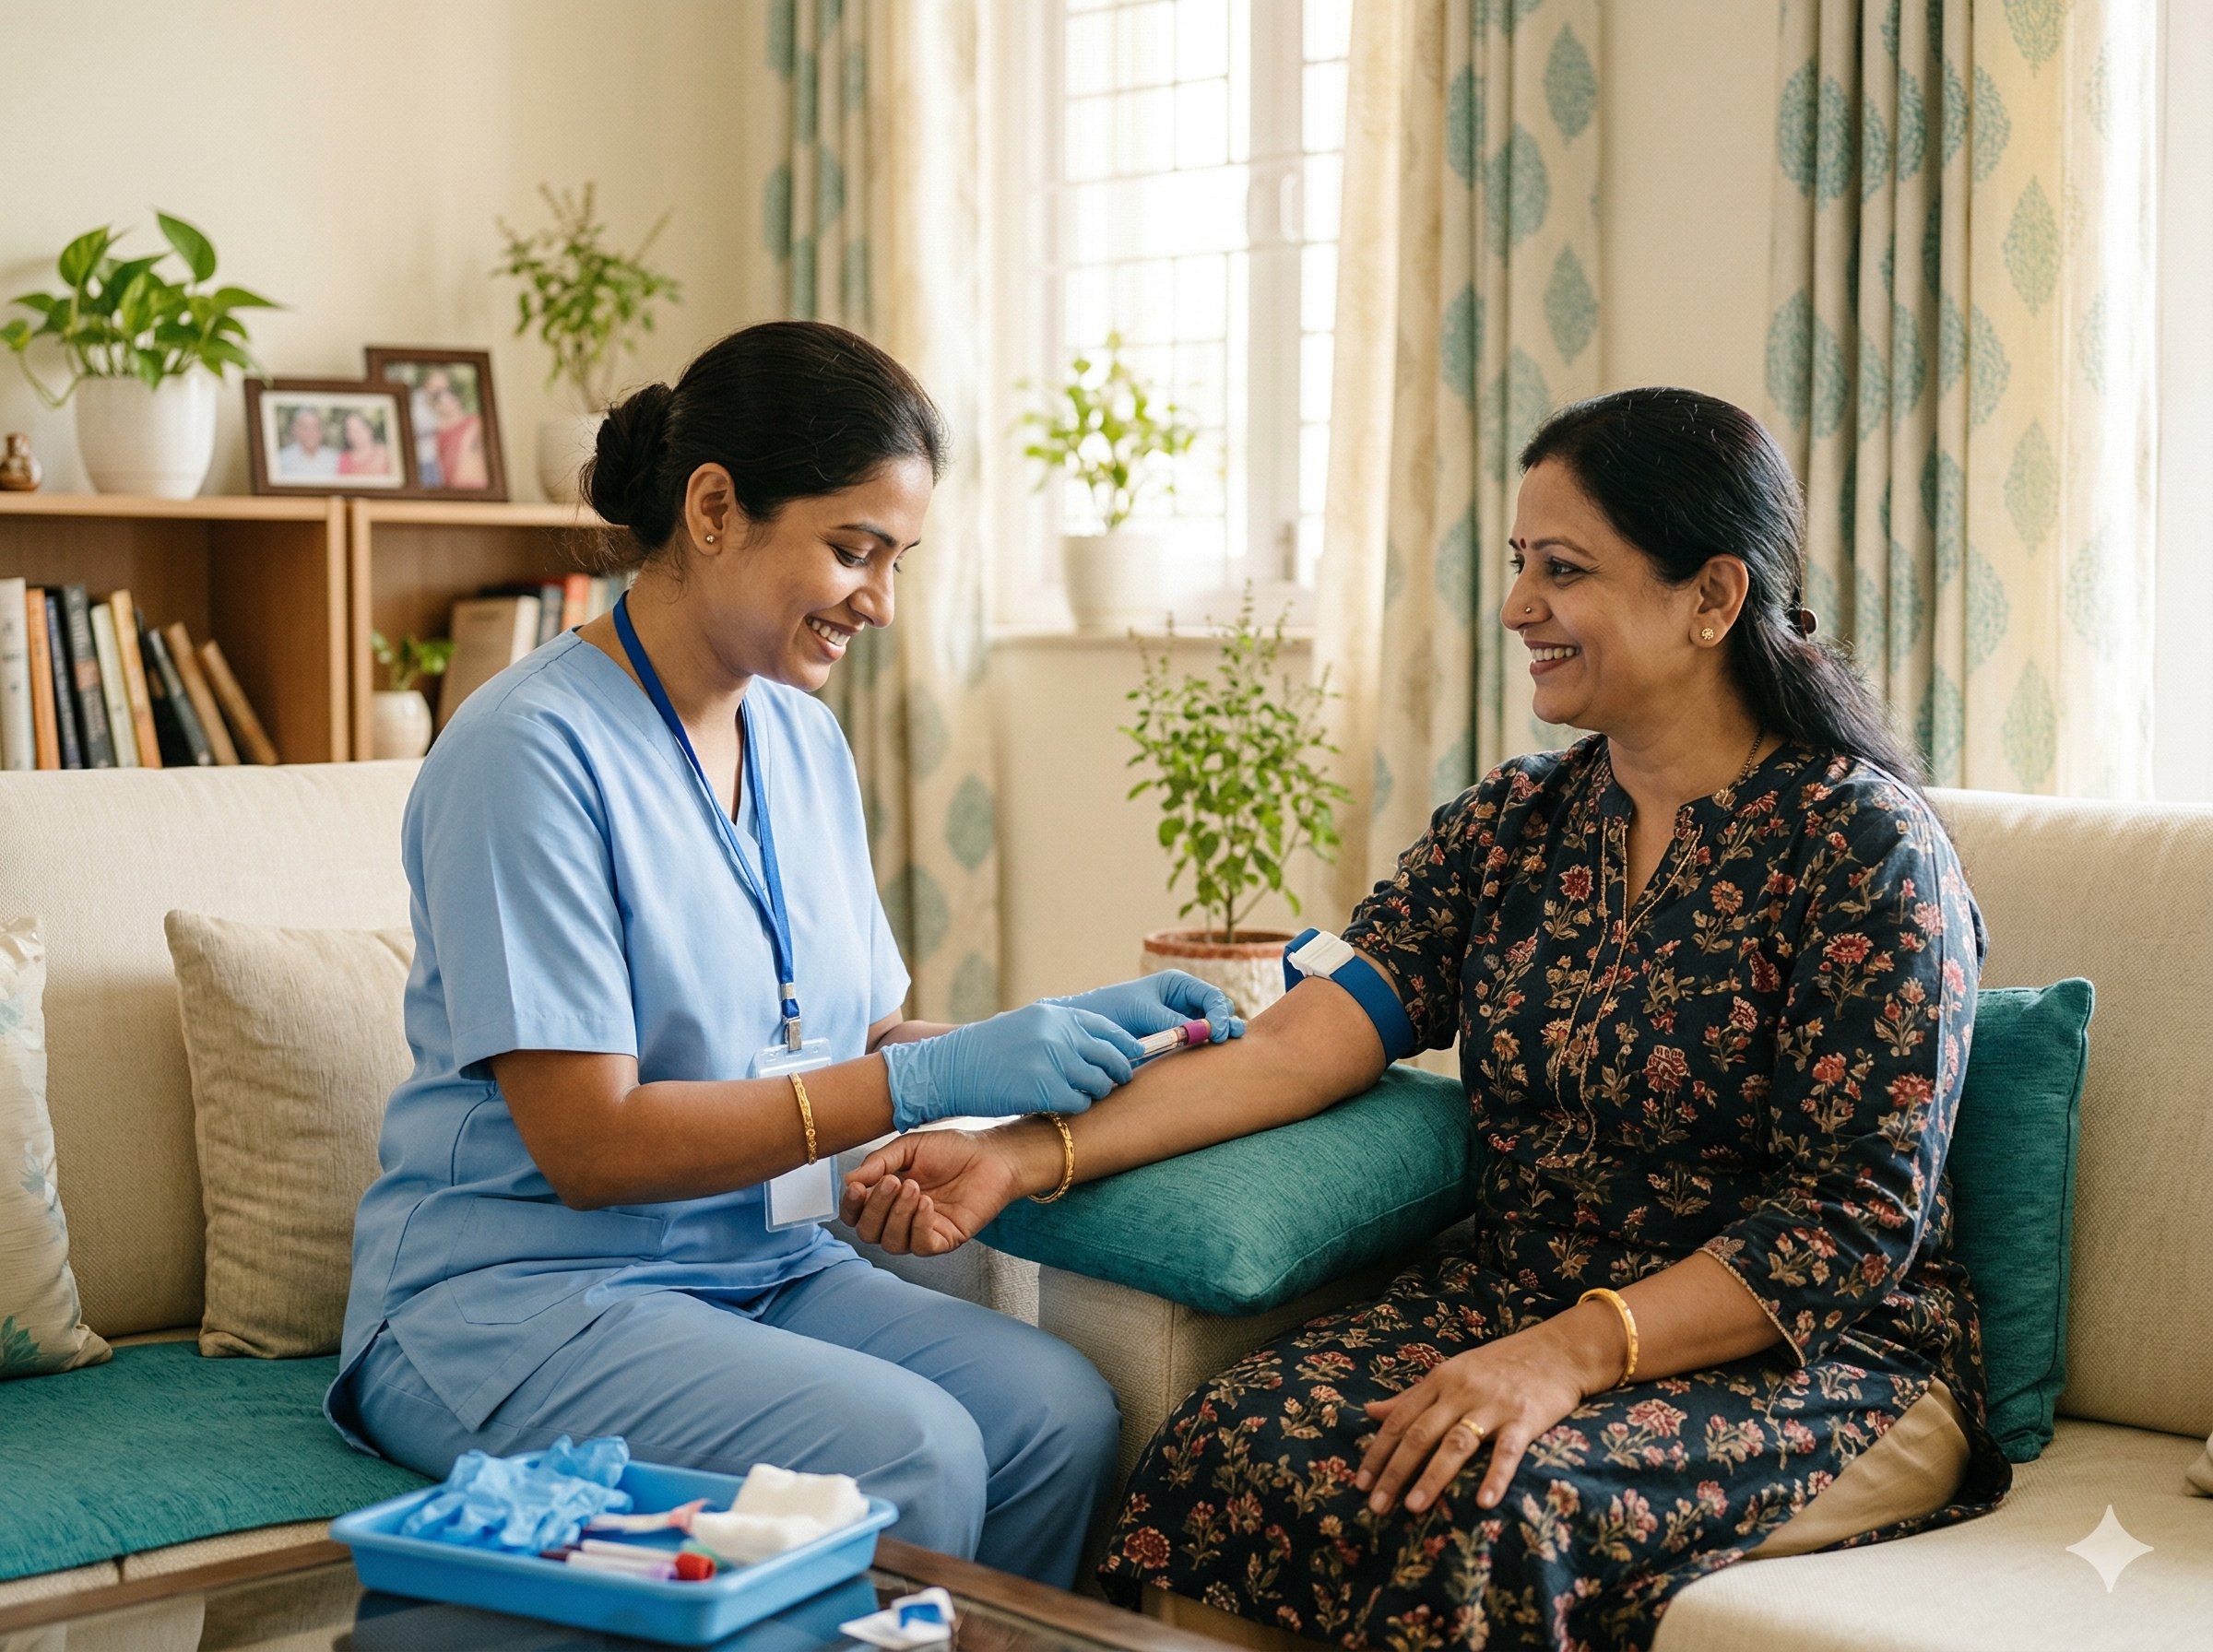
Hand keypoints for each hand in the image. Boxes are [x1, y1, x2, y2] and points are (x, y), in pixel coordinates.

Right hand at [838, 1128, 1031, 1255]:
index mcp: (887, 1198)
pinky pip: (920, 1246)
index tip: (856, 1188)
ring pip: (892, 1243)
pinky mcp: (944, 1240)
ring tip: (913, 1187)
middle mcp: (901, 1219)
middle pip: (869, 1233)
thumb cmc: (951, 1150)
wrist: (990, 1155)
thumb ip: (878, 1163)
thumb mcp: (908, 1148)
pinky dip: (918, 1225)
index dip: (851, 1207)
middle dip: (875, 1208)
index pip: (856, 1215)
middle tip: (892, 1182)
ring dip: (897, 1215)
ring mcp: (922, 1232)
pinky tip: (927, 1203)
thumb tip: (849, 1181)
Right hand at [880, 1002, 1143, 1130]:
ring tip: (1081, 1095)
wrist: (950, 1068)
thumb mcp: (1026, 1024)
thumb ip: (1060, 1030)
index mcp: (1056, 1016)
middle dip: (1119, 1072)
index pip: (1108, 1029)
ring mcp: (1053, 1060)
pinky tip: (1062, 1106)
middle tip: (1115, 1082)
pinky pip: (1080, 1103)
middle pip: (1111, 1056)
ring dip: (1096, 1092)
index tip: (1131, 1055)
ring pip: (1100, 1082)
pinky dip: (1076, 1107)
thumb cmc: (986, 1050)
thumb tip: (1097, 1044)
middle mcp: (1059, 1034)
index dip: (1124, 1045)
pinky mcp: (1045, 1088)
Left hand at [1047, 970, 1244, 1043]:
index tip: (1217, 1032)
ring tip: (1225, 1046)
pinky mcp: (1176, 1043)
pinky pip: (1197, 1047)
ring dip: (1220, 1037)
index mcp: (1178, 985)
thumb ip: (1171, 1020)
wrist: (1089, 1029)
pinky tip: (1212, 1058)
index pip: (1211, 996)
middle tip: (1225, 1039)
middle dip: (1226, 1024)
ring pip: (1212, 1030)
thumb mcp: (1142, 1010)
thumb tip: (1200, 1032)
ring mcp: (1183, 1023)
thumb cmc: (1112, 1009)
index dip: (1219, 1013)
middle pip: (1219, 1012)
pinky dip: (1206, 1051)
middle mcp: (1185, 1002)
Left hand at [1355, 1325, 1597, 1516]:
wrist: (1557, 1350)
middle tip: (1375, 1505)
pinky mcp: (1525, 1418)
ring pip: (1456, 1443)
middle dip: (1395, 1471)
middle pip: (1420, 1434)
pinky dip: (1495, 1477)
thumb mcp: (1451, 1372)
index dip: (1377, 1452)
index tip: (1360, 1482)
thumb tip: (1370, 1412)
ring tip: (1413, 1507)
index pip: (1399, 1419)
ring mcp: (1493, 1405)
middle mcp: (1461, 1391)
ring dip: (1432, 1477)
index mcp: (1440, 1380)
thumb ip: (1412, 1396)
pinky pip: (1507, 1451)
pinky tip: (1483, 1503)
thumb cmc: (1500, 1364)